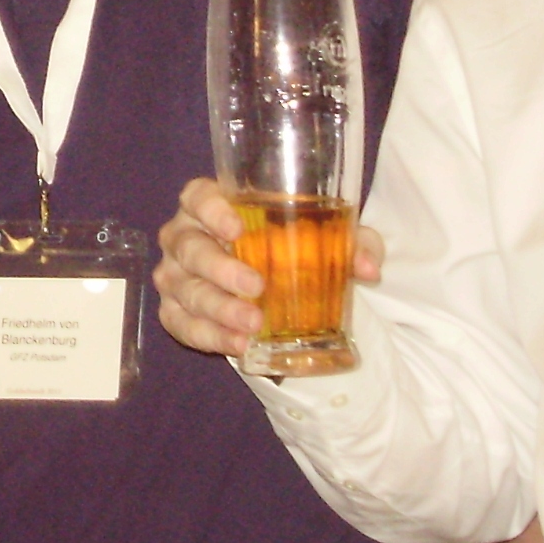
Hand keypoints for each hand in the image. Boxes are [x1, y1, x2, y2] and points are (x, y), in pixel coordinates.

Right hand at [153, 177, 384, 358]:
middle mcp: (185, 237)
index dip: (210, 210)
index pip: (197, 197)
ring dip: (218, 308)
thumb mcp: (326, 239)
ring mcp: (176, 276)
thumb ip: (350, 243)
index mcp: (212, 207)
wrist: (272, 287)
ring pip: (184, 289)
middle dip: (220, 268)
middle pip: (189, 247)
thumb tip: (368, 268)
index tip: (237, 228)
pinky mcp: (175, 311)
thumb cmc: (290, 247)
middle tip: (256, 286)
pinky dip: (209, 336)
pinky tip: (238, 345)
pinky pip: (182, 324)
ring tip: (253, 325)